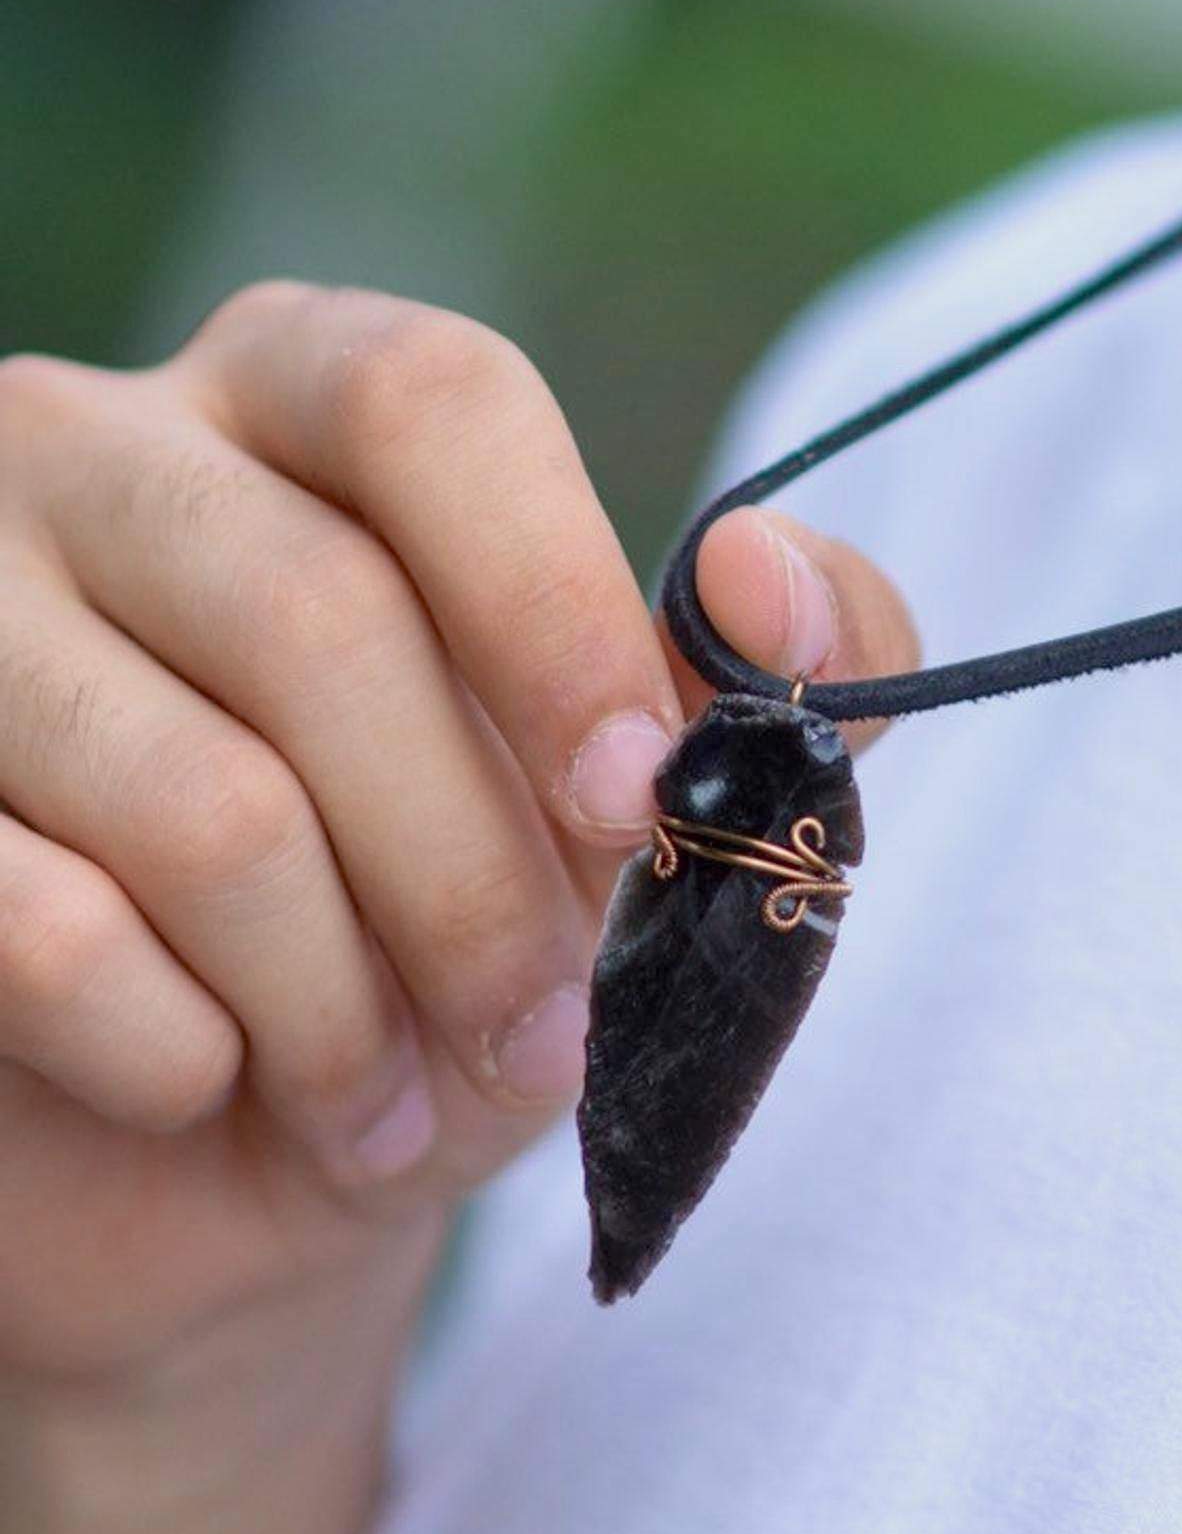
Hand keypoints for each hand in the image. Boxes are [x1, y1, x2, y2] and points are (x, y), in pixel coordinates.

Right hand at [0, 282, 917, 1533]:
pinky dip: (185, 1058)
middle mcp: (106, 457)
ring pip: (201, 807)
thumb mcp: (628, 814)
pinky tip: (212, 1079)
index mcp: (309, 406)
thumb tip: (758, 578)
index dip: (554, 605)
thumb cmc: (450, 937)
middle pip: (319, 618)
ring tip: (391, 1091)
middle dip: (473, 882)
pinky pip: (48, 937)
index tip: (632, 802)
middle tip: (539, 1030)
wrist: (251, 1131)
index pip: (434, 402)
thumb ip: (745, 689)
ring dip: (346, 1005)